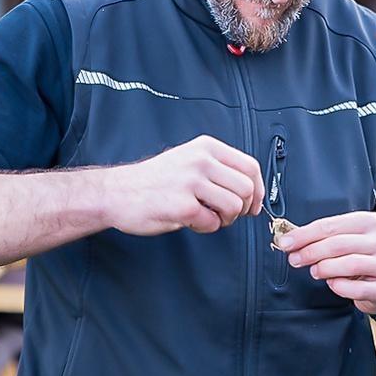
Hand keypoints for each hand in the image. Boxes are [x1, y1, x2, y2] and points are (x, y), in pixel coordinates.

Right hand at [101, 135, 263, 235]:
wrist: (116, 192)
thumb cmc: (155, 181)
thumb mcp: (189, 160)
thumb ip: (218, 169)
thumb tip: (252, 192)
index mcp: (206, 147)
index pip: (250, 167)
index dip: (259, 190)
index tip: (253, 205)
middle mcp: (201, 160)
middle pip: (247, 189)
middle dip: (242, 208)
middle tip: (225, 215)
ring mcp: (191, 182)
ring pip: (235, 206)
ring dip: (225, 219)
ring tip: (206, 217)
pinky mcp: (183, 205)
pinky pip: (213, 223)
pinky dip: (206, 228)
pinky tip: (191, 221)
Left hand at [277, 211, 375, 314]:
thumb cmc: (361, 257)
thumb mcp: (347, 240)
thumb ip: (323, 237)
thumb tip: (290, 240)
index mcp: (369, 222)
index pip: (331, 225)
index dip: (305, 235)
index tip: (285, 243)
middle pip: (338, 244)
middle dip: (311, 252)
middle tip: (294, 259)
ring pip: (349, 264)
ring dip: (324, 268)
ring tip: (314, 271)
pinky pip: (358, 288)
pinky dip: (339, 287)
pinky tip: (333, 284)